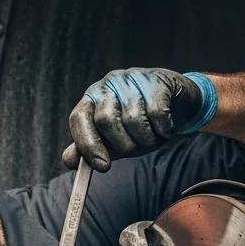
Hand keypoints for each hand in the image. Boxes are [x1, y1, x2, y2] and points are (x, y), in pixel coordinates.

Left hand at [62, 68, 216, 170]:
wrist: (175, 103)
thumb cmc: (139, 123)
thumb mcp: (112, 140)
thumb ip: (90, 149)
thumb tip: (68, 161)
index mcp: (91, 100)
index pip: (79, 119)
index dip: (87, 144)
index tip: (102, 166)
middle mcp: (107, 86)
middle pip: (106, 120)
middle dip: (123, 144)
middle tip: (135, 150)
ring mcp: (131, 79)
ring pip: (133, 118)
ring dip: (147, 139)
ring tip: (152, 137)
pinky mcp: (156, 80)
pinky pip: (157, 113)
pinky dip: (163, 129)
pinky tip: (166, 129)